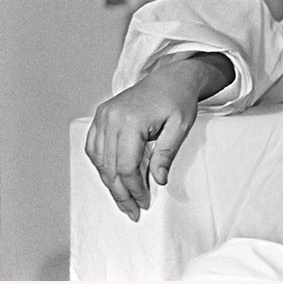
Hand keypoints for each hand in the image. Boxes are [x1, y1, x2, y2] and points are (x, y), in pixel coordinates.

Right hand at [84, 53, 231, 220]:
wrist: (171, 78)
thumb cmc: (178, 100)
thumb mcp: (180, 126)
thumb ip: (167, 153)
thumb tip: (158, 180)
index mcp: (131, 120)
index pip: (127, 165)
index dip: (134, 188)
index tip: (144, 203)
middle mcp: (111, 117)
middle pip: (109, 166)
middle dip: (121, 192)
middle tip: (132, 211)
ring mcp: (103, 116)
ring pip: (99, 160)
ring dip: (109, 183)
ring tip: (123, 200)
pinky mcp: (101, 116)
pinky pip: (94, 148)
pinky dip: (101, 165)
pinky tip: (113, 178)